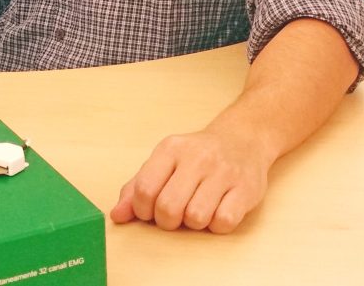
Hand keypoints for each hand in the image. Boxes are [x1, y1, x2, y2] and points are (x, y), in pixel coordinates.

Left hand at [109, 127, 271, 233]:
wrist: (242, 139)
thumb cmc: (196, 157)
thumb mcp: (163, 162)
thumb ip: (136, 187)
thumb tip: (117, 215)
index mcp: (170, 149)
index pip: (144, 188)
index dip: (142, 210)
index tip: (150, 211)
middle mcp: (196, 158)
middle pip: (168, 207)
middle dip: (167, 221)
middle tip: (175, 215)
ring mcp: (223, 173)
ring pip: (196, 218)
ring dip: (193, 224)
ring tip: (197, 209)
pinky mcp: (246, 189)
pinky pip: (224, 222)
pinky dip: (217, 225)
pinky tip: (217, 211)